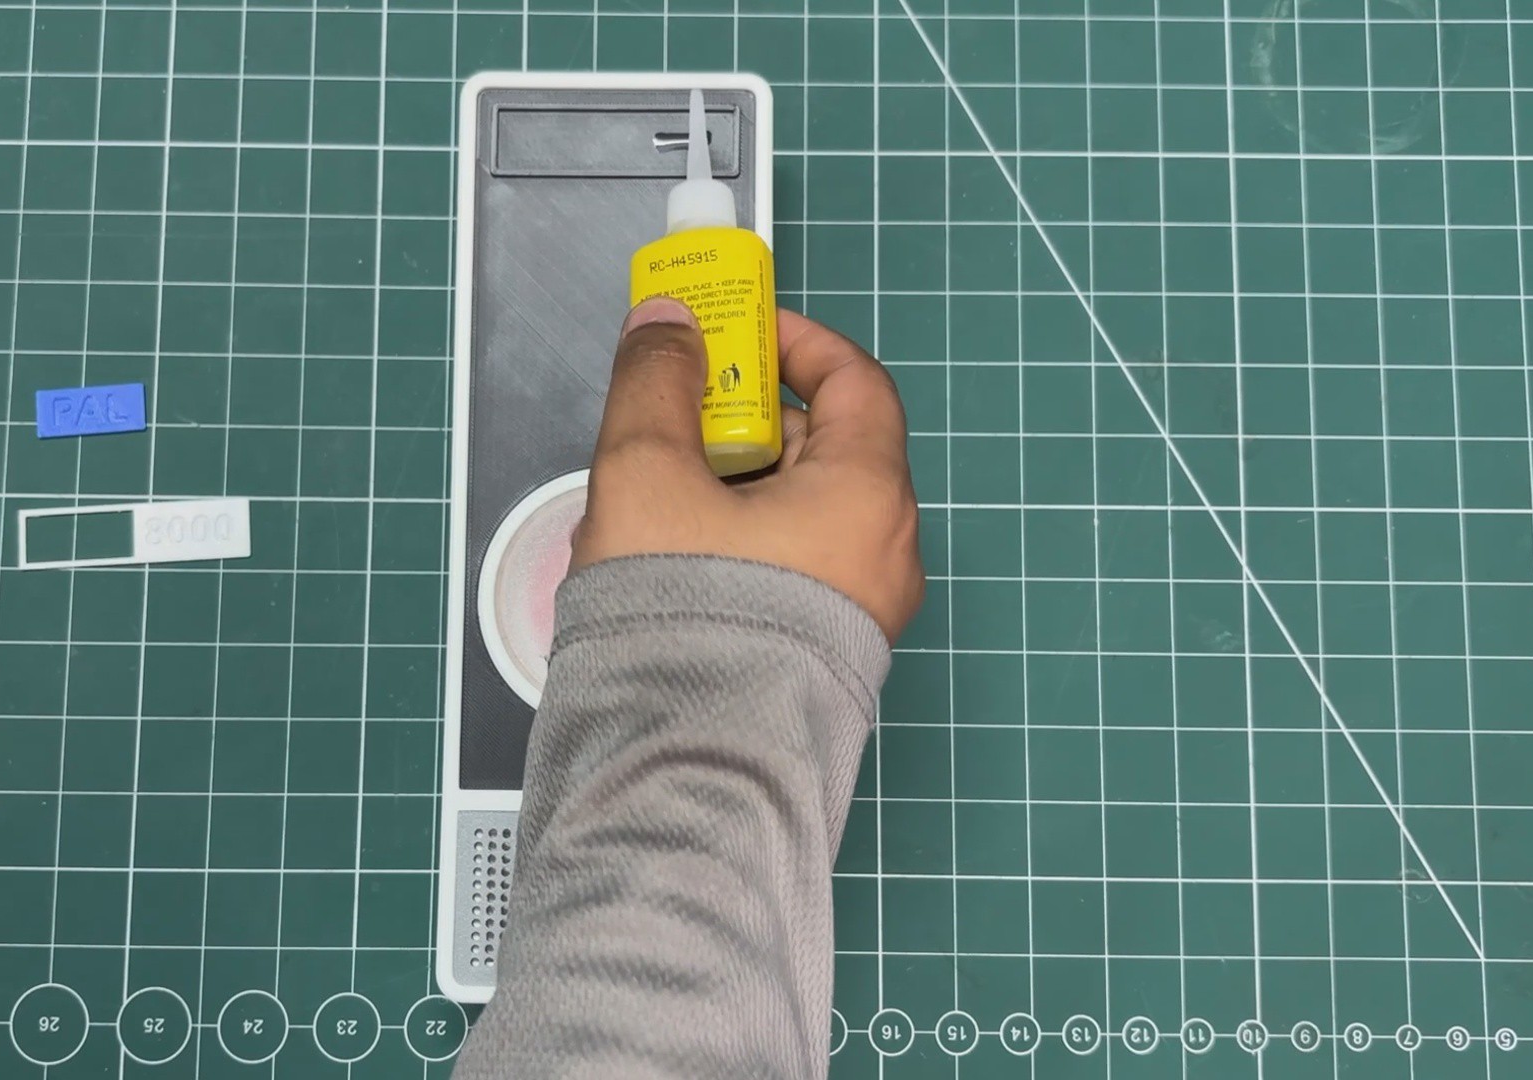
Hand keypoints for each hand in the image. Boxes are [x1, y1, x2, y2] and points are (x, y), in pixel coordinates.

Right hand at [572, 296, 924, 640]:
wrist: (689, 774)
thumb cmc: (684, 625)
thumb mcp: (648, 474)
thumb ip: (656, 383)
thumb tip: (668, 324)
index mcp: (867, 497)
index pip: (856, 383)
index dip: (795, 344)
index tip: (736, 335)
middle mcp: (884, 556)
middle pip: (825, 451)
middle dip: (745, 426)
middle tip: (676, 424)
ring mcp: (863, 615)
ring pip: (802, 517)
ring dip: (732, 492)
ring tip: (653, 508)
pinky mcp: (828, 662)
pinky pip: (794, 574)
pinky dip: (741, 548)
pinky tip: (668, 567)